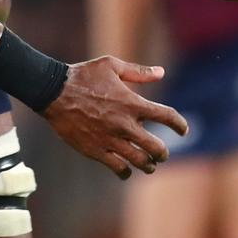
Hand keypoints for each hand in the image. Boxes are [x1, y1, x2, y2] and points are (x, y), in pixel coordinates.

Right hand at [42, 57, 187, 179]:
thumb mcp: (111, 65)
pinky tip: (126, 169)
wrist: (53, 92)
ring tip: (148, 163)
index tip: (183, 129)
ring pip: (140, 162)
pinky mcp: (96, 150)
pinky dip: (126, 171)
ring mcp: (110, 139)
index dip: (179, 125)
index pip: (167, 116)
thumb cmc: (83, 75)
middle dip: (163, 153)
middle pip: (157, 148)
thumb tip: (161, 72)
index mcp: (131, 102)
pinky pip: (119, 168)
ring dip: (148, 164)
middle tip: (161, 153)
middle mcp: (124, 124)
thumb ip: (138, 72)